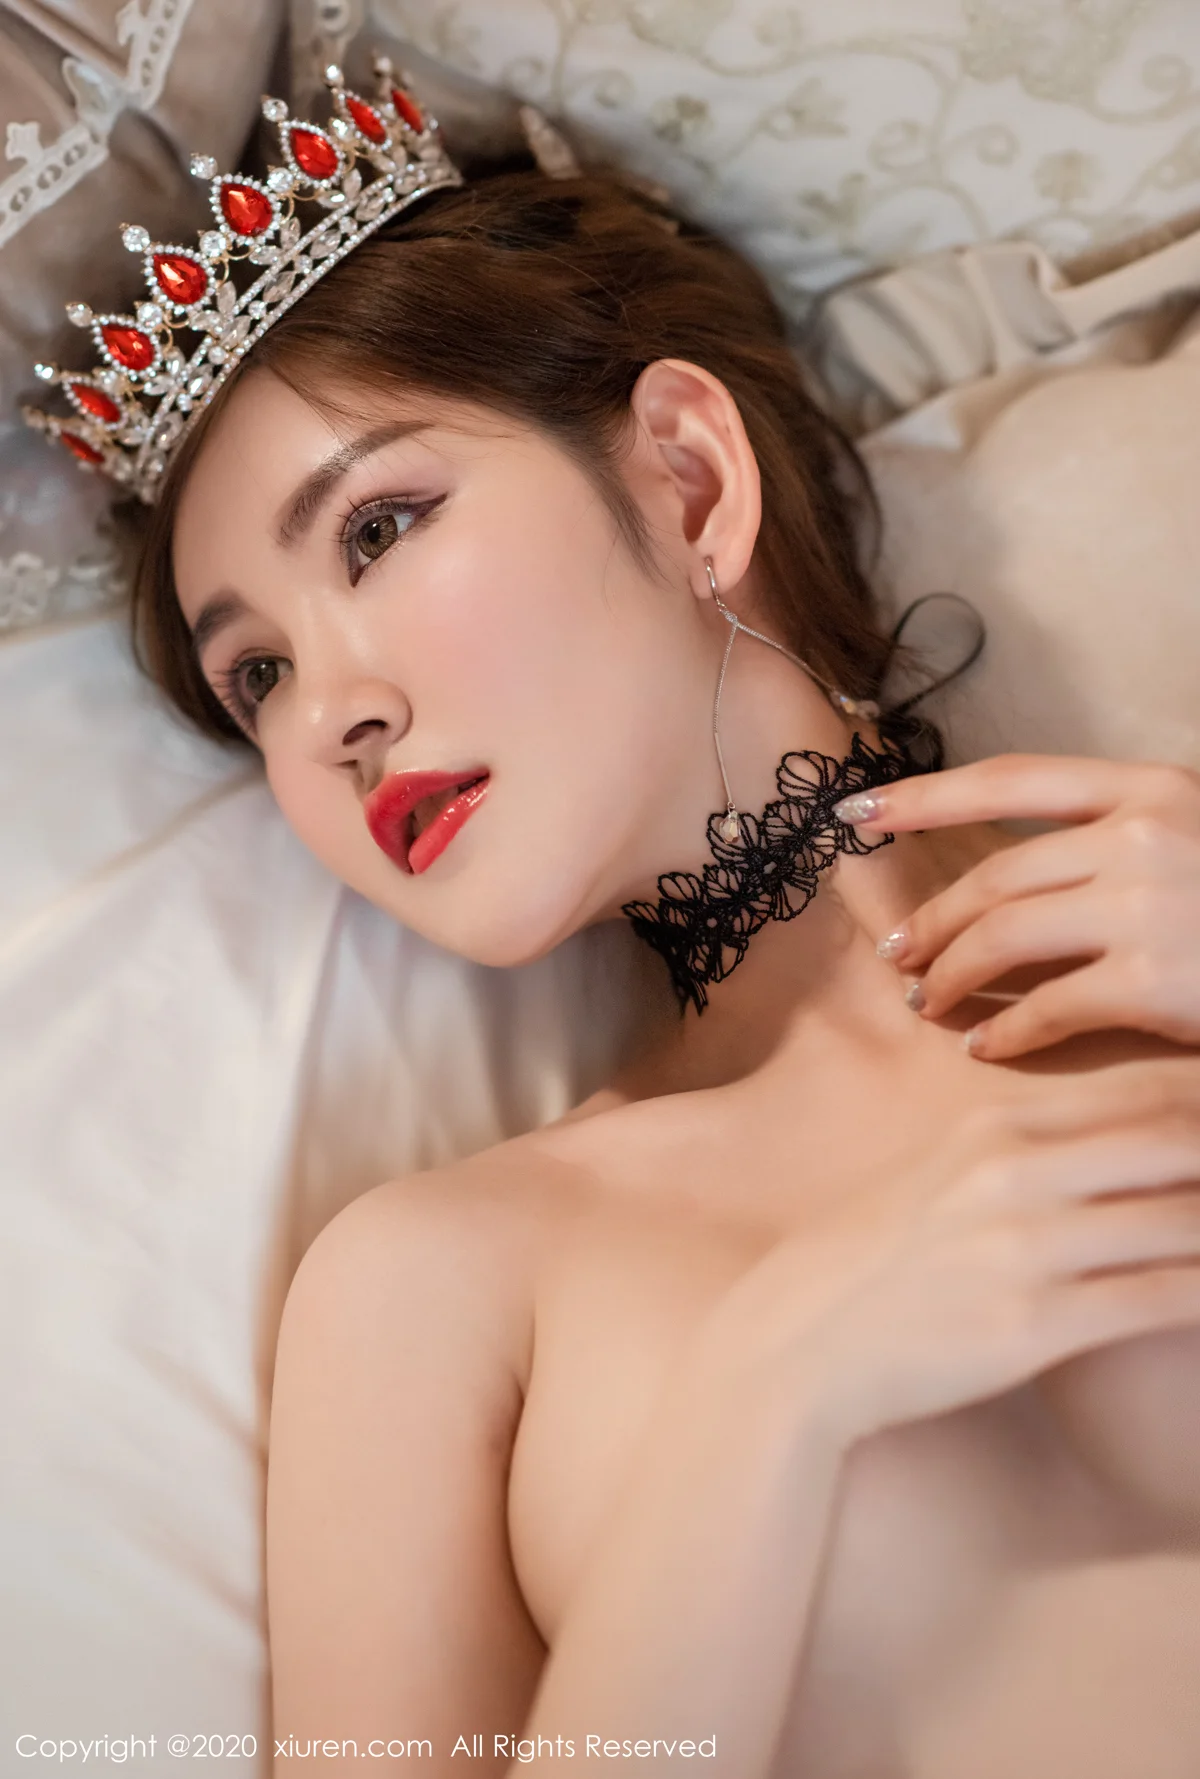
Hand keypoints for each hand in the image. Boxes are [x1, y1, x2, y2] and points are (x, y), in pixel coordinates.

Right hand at [706, 1059, 1199, 1442]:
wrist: (798, 1340)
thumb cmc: (876, 1258)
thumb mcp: (942, 1175)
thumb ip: (1025, 1151)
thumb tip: (1120, 1147)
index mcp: (995, 1123)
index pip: (1144, 1088)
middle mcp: (1016, 1171)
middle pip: (1179, 1137)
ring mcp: (1026, 1247)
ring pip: (1183, 1217)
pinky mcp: (1032, 1325)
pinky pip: (1159, 1298)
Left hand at [835, 754, 1199, 1060]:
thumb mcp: (1194, 841)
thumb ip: (1117, 841)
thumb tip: (1017, 878)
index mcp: (1151, 787)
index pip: (1009, 780)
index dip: (923, 796)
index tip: (855, 812)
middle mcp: (1143, 833)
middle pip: (994, 876)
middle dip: (932, 919)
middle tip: (898, 954)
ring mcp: (1148, 905)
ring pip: (1002, 939)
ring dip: (948, 974)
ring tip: (925, 1002)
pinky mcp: (1154, 982)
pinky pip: (1045, 1009)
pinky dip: (1004, 1031)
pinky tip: (983, 1047)